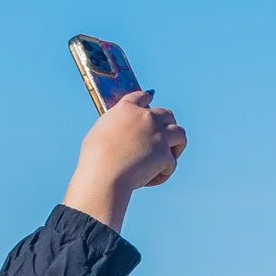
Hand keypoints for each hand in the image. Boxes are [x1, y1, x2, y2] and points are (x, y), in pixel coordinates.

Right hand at [62, 92, 186, 230]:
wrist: (104, 175)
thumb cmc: (95, 158)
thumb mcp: (100, 132)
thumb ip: (116, 126)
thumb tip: (123, 132)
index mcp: (126, 109)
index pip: (141, 96)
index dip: (147, 97)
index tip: (150, 97)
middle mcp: (146, 117)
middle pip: (167, 115)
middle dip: (167, 125)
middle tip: (163, 137)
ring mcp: (158, 135)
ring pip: (180, 134)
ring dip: (177, 145)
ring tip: (170, 155)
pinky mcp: (165, 155)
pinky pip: (171, 163)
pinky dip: (163, 173)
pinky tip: (150, 179)